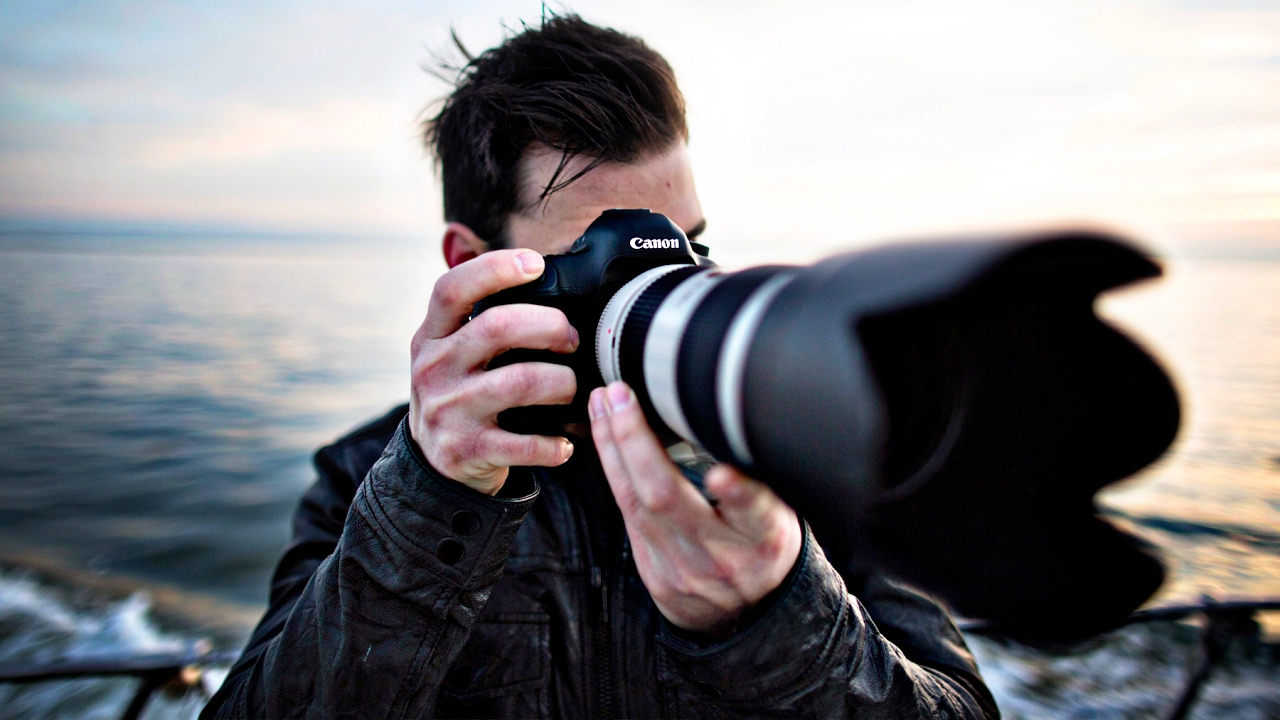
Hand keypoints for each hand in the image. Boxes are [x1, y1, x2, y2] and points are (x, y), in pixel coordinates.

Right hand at [409, 249, 578, 494]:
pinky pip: (525, 444)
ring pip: (521, 382)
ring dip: (562, 382)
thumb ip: (480, 319)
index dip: (494, 268)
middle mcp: (434, 368)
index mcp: (431, 336)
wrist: (433, 461)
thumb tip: (542, 277)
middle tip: (570, 338)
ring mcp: (449, 410)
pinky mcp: (467, 450)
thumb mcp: (450, 351)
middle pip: (497, 327)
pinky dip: (554, 444)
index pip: (452, 289)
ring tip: (570, 388)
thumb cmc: (458, 392)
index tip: (535, 264)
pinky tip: (564, 443)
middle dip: (549, 325)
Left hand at [588, 382, 802, 634]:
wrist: (745, 616)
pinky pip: (627, 515)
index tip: (723, 474)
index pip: (754, 511)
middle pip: (669, 498)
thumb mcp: (781, 514)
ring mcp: (682, 568)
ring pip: (635, 502)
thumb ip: (759, 479)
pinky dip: (613, 470)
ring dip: (612, 447)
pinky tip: (603, 438)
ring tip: (602, 404)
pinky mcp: (654, 574)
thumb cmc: (763, 545)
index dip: (739, 492)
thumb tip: (728, 420)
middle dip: (636, 441)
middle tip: (619, 396)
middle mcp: (721, 555)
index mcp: (764, 536)